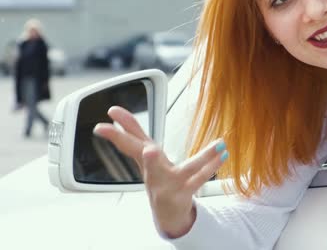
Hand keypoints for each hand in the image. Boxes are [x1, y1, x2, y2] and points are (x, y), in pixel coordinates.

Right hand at [93, 106, 228, 237]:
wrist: (167, 214)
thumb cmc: (157, 179)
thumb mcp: (143, 156)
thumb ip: (134, 133)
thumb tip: (115, 113)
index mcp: (145, 160)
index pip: (128, 143)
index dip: (115, 133)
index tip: (103, 122)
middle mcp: (154, 173)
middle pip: (148, 161)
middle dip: (145, 155)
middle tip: (148, 151)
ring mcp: (170, 185)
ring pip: (186, 170)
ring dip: (200, 159)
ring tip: (215, 145)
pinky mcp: (185, 192)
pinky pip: (201, 178)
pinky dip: (212, 166)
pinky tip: (223, 153)